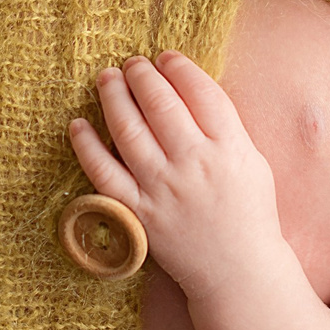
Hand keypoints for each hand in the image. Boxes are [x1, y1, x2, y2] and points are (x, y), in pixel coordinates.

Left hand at [68, 53, 285, 294]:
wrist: (238, 271)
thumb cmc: (249, 213)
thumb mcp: (252, 162)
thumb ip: (225, 127)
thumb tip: (187, 88)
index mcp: (230, 147)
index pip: (201, 92)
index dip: (180, 67)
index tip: (166, 57)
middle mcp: (194, 164)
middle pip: (161, 103)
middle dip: (142, 75)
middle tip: (132, 64)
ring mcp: (163, 188)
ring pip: (128, 130)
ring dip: (113, 97)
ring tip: (107, 78)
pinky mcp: (139, 213)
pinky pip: (104, 173)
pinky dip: (87, 146)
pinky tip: (78, 125)